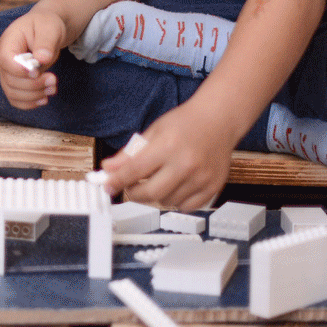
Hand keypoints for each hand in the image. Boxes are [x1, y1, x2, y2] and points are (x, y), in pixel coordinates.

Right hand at [0, 7, 68, 109]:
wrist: (47, 30)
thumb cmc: (46, 26)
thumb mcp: (50, 27)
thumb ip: (46, 42)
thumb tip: (42, 58)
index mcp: (8, 42)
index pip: (6, 60)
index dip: (20, 70)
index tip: (38, 71)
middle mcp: (4, 59)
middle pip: (10, 80)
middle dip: (33, 84)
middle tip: (54, 80)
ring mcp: (7, 72)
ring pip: (13, 93)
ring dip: (34, 96)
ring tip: (53, 88)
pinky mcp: (15, 83)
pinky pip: (16, 100)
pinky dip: (30, 103)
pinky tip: (44, 98)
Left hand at [98, 101, 235, 212]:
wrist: (218, 120)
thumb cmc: (187, 123)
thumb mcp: (154, 131)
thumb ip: (130, 152)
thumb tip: (109, 167)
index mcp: (168, 145)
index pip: (134, 170)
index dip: (117, 180)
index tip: (108, 185)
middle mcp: (186, 163)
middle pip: (150, 192)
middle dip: (134, 192)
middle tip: (130, 186)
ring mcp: (201, 178)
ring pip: (167, 201)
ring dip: (156, 195)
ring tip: (159, 179)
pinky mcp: (212, 187)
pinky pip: (186, 206)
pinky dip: (176, 200)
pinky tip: (175, 186)